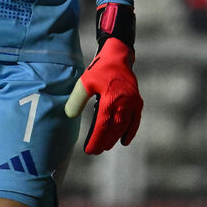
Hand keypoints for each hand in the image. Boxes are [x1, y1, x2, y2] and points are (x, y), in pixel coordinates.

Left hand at [65, 37, 142, 154]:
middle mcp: (124, 104)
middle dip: (104, 141)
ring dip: (115, 138)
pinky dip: (130, 132)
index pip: (102, 127)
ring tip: (106, 146)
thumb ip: (77, 99)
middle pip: (114, 129)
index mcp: (110, 100)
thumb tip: (69, 115)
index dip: (96, 140)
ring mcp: (133, 104)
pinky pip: (135, 121)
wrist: (118, 56)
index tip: (89, 150)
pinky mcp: (137, 102)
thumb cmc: (100, 69)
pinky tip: (124, 140)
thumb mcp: (84, 82)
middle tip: (96, 151)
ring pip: (124, 127)